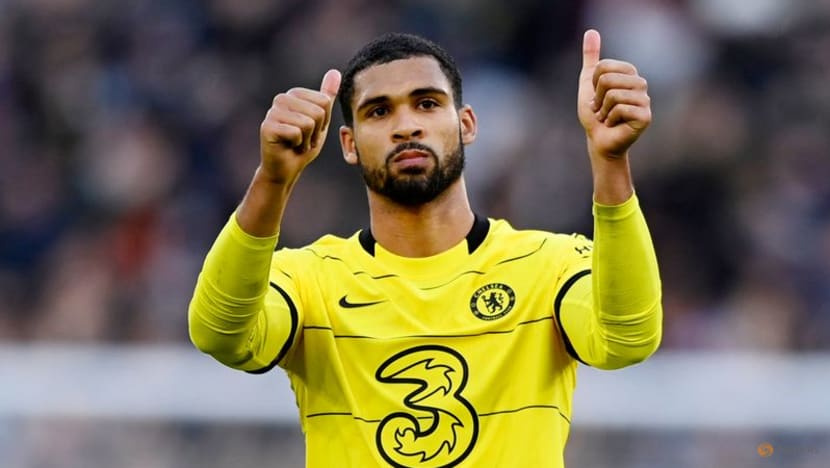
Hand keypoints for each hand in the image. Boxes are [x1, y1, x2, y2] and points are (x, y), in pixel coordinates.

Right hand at [259, 69, 341, 184]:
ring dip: (307, 140)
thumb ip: (326, 96)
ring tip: (296, 143)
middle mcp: (281, 99)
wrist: (286, 168)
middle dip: (316, 132)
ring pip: (308, 123)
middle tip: (303, 139)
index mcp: (294, 94)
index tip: (311, 130)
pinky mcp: (267, 127)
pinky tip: (288, 147)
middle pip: (318, 112)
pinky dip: (298, 145)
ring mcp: (272, 112)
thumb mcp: (320, 120)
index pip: (325, 102)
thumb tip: (335, 72)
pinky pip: (297, 133)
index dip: (323, 122)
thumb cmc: (303, 144)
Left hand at [577, 30, 650, 158]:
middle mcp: (641, 84)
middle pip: (607, 79)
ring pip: (612, 94)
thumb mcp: (588, 82)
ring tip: (607, 117)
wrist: (599, 140)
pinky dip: (610, 119)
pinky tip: (615, 125)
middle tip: (601, 109)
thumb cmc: (595, 113)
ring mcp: (645, 100)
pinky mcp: (646, 116)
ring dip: (602, 110)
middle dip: (597, 98)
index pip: (603, 67)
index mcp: (630, 73)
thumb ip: (591, 57)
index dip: (593, 84)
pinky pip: (620, 109)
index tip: (597, 96)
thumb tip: (591, 31)